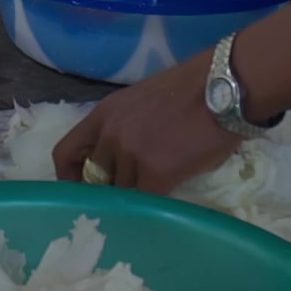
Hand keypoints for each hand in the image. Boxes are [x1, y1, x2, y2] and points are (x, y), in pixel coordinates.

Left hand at [51, 58, 238, 193]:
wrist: (225, 87)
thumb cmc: (193, 88)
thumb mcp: (142, 101)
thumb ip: (121, 126)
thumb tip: (116, 158)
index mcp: (104, 114)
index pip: (64, 153)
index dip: (70, 177)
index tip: (83, 188)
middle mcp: (110, 134)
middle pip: (95, 179)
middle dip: (110, 189)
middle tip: (132, 189)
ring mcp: (131, 155)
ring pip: (123, 193)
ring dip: (138, 195)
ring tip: (160, 186)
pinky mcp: (156, 173)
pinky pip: (146, 201)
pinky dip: (156, 203)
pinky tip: (171, 193)